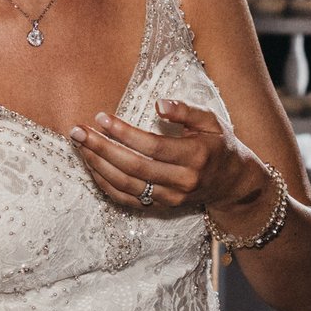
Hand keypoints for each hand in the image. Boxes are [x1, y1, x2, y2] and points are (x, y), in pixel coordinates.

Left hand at [69, 98, 271, 223]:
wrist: (232, 184)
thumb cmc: (219, 146)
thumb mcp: (211, 121)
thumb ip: (186, 110)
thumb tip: (158, 103)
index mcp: (196, 156)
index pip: (153, 147)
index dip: (125, 134)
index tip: (102, 118)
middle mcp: (182, 181)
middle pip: (135, 168)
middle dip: (102, 149)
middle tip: (78, 131)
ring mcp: (171, 197)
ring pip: (127, 185)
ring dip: (98, 166)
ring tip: (79, 145)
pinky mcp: (161, 206)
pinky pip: (127, 198)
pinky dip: (106, 184)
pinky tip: (91, 165)